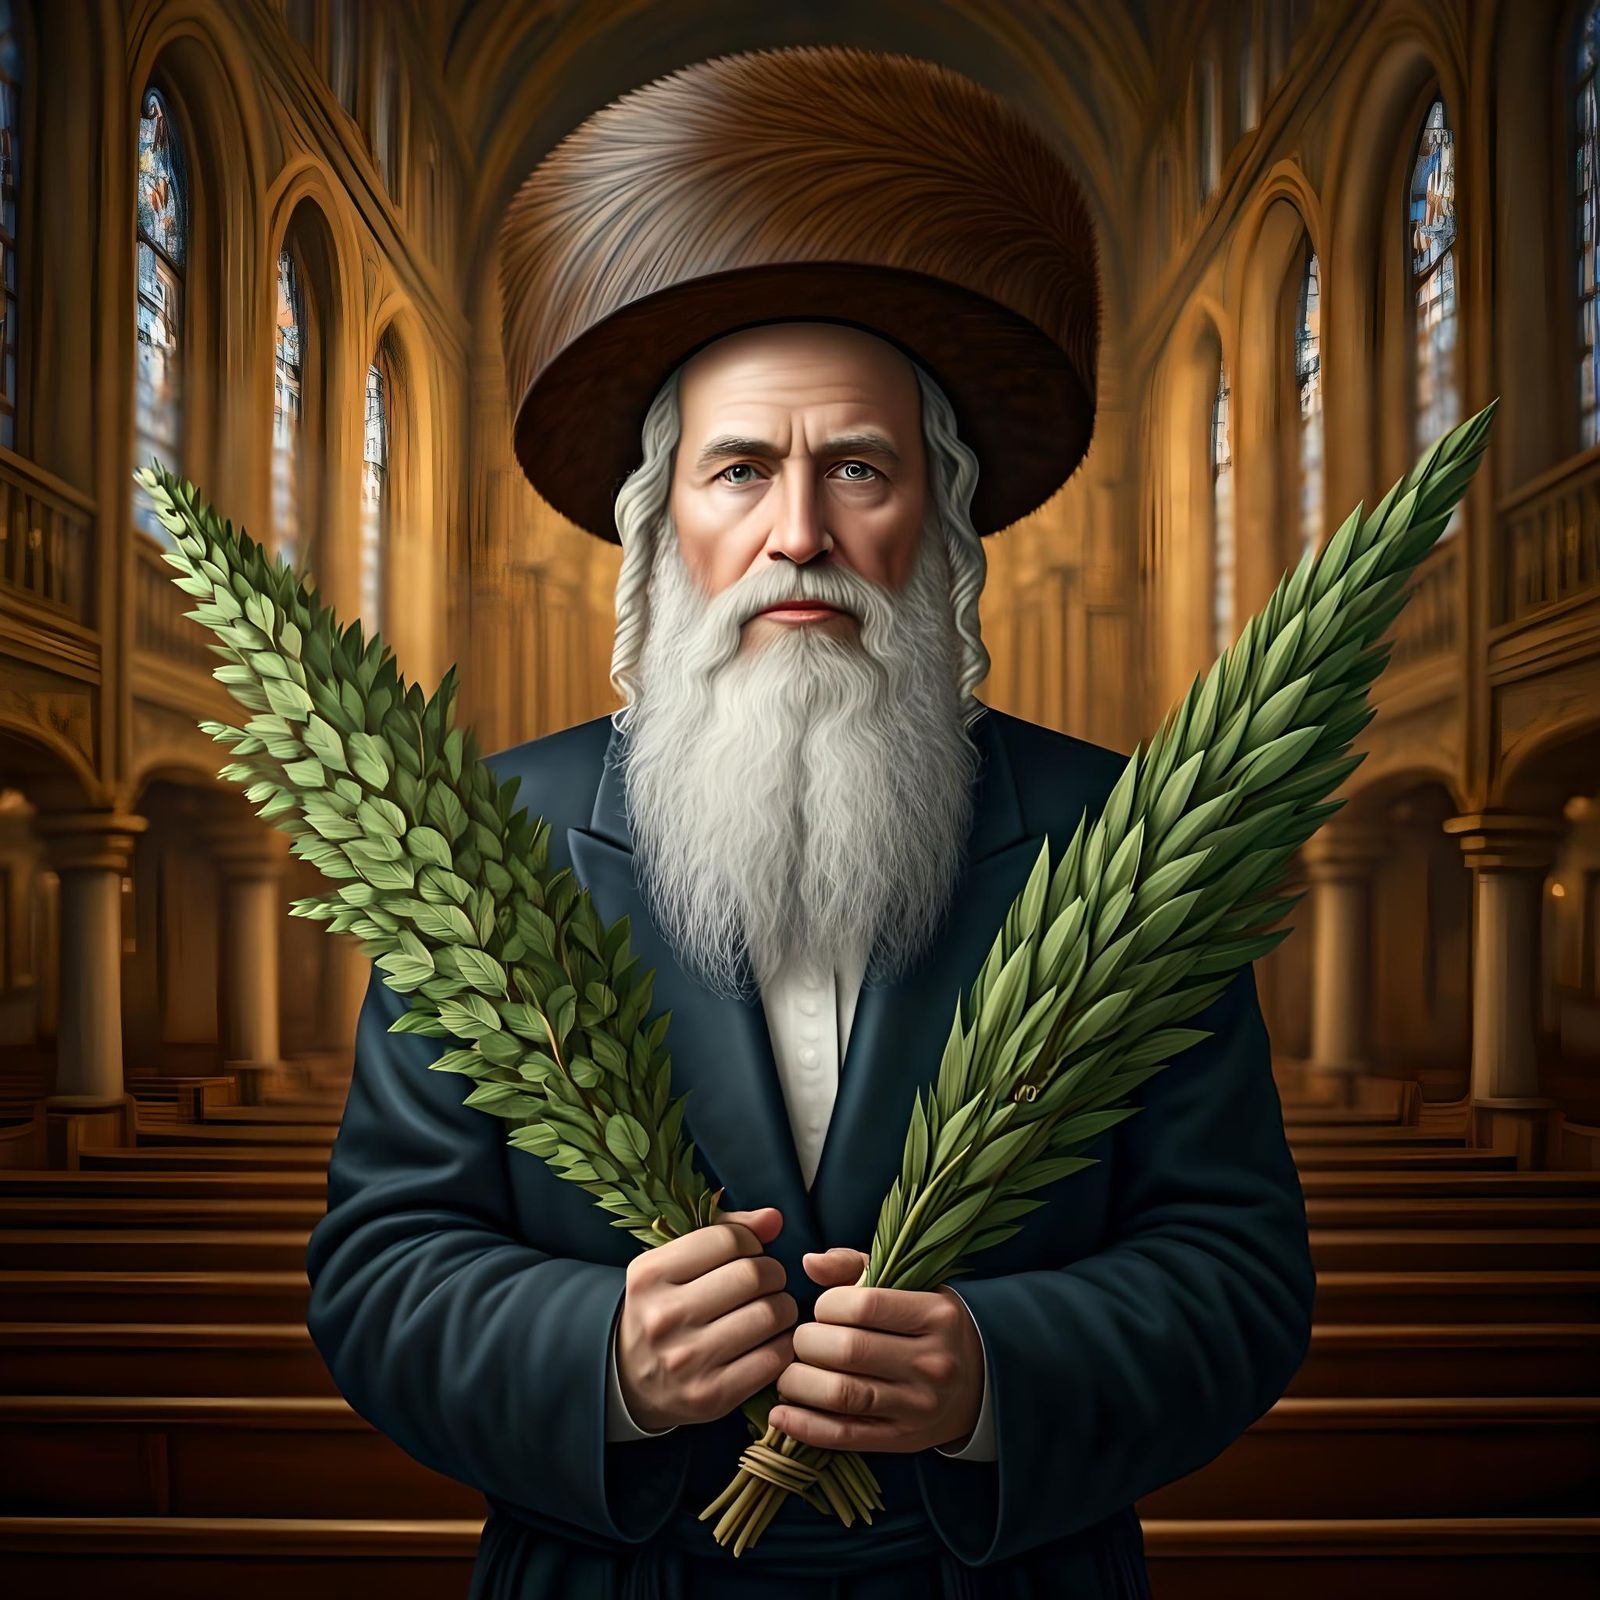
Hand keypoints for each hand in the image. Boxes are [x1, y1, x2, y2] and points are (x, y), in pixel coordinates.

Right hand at [615, 1205, 797, 1431]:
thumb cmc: (662, 1309)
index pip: (728, 1238)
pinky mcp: (712, 1395)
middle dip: (773, 1273)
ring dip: (784, 1307)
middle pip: (753, 1275)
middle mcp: (664, 1316)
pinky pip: (774, 1358)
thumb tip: (774, 1219)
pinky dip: (784, 1343)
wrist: (631, 1382)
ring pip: (770, 1314)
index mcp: (650, 1275)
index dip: (751, 1242)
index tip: (748, 1255)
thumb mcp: (673, 1264)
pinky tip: (772, 1340)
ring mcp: (687, 1360)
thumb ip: (724, 1231)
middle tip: (769, 1282)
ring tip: (774, 1309)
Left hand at [769, 1245, 984, 1453]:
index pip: (864, 1305)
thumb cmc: (929, 1323)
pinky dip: (806, 1427)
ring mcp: (919, 1406)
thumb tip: (808, 1262)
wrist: (981, 1379)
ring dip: (800, 1384)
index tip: (822, 1309)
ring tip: (788, 1374)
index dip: (827, 1304)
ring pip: (843, 1395)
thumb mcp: (907, 1285)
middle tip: (800, 1341)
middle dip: (807, 1343)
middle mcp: (932, 1362)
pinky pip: (846, 1435)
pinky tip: (781, 1414)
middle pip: (848, 1350)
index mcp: (935, 1315)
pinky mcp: (903, 1440)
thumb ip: (855, 1267)